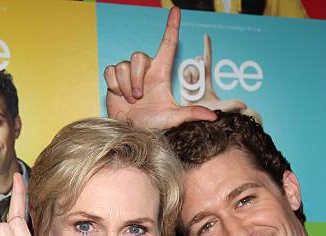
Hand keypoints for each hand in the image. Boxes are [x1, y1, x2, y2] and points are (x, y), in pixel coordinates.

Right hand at [104, 7, 216, 130]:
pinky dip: (115, 86)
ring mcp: (130, 74)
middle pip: (138, 56)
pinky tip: (120, 96)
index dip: (172, 26)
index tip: (176, 10)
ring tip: (132, 100)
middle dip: (137, 79)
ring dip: (127, 86)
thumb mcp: (172, 118)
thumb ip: (191, 114)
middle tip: (139, 97)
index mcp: (161, 74)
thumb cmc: (152, 126)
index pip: (168, 44)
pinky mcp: (114, 78)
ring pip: (124, 65)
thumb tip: (214, 117)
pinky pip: (111, 71)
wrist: (131, 132)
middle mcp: (146, 71)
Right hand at [181, 34, 247, 112]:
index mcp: (207, 81)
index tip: (206, 36)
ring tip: (195, 89)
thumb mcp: (221, 108)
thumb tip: (244, 105)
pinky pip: (183, 82)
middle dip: (197, 67)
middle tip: (200, 75)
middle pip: (196, 65)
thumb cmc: (210, 117)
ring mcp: (188, 87)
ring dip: (193, 79)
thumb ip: (231, 104)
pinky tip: (189, 91)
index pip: (207, 62)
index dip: (207, 48)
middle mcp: (197, 82)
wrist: (196, 127)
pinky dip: (187, 85)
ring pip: (189, 73)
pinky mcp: (181, 93)